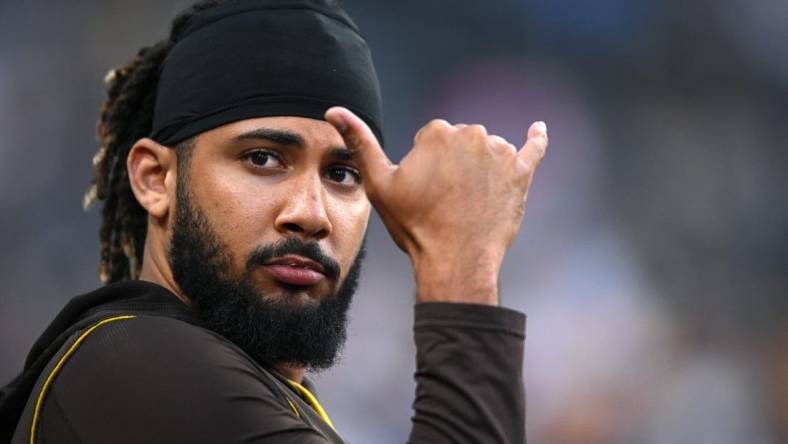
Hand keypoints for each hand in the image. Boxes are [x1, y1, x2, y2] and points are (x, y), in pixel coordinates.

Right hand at [325, 107, 547, 304]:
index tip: (424, 192)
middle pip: (460, 142)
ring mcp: (501, 153)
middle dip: (453, 165)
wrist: (455, 261)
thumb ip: (359, 142)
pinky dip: (536, 139)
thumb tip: (334, 110)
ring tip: (469, 203)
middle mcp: (473, 134)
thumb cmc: (415, 225)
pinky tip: (538, 129)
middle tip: (445, 201)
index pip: (431, 139)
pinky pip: (533, 149)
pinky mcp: (522, 173)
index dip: (425, 168)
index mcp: (439, 132)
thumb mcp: (379, 184)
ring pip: (487, 151)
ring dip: (480, 169)